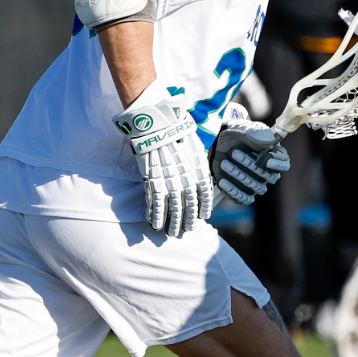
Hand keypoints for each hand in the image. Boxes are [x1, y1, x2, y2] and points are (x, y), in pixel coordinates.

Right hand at [114, 90, 213, 235]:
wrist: (158, 124)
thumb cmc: (177, 130)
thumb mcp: (195, 144)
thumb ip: (198, 162)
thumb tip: (201, 171)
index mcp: (199, 169)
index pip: (204, 194)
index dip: (204, 207)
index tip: (203, 216)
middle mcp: (187, 179)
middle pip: (189, 205)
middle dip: (188, 219)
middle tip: (188, 230)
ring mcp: (170, 181)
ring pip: (173, 208)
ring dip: (173, 222)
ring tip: (172, 233)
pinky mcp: (153, 181)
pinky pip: (156, 203)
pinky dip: (156, 215)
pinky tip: (156, 224)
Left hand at [211, 103, 289, 205]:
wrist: (214, 144)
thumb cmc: (232, 134)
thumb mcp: (243, 128)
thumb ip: (256, 132)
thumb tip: (269, 140)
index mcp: (272, 154)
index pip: (284, 163)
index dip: (277, 163)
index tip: (263, 159)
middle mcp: (267, 171)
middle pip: (268, 177)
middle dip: (249, 165)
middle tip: (233, 152)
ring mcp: (255, 184)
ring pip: (255, 187)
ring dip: (239, 176)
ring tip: (223, 163)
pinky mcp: (242, 193)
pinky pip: (244, 199)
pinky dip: (233, 191)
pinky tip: (222, 180)